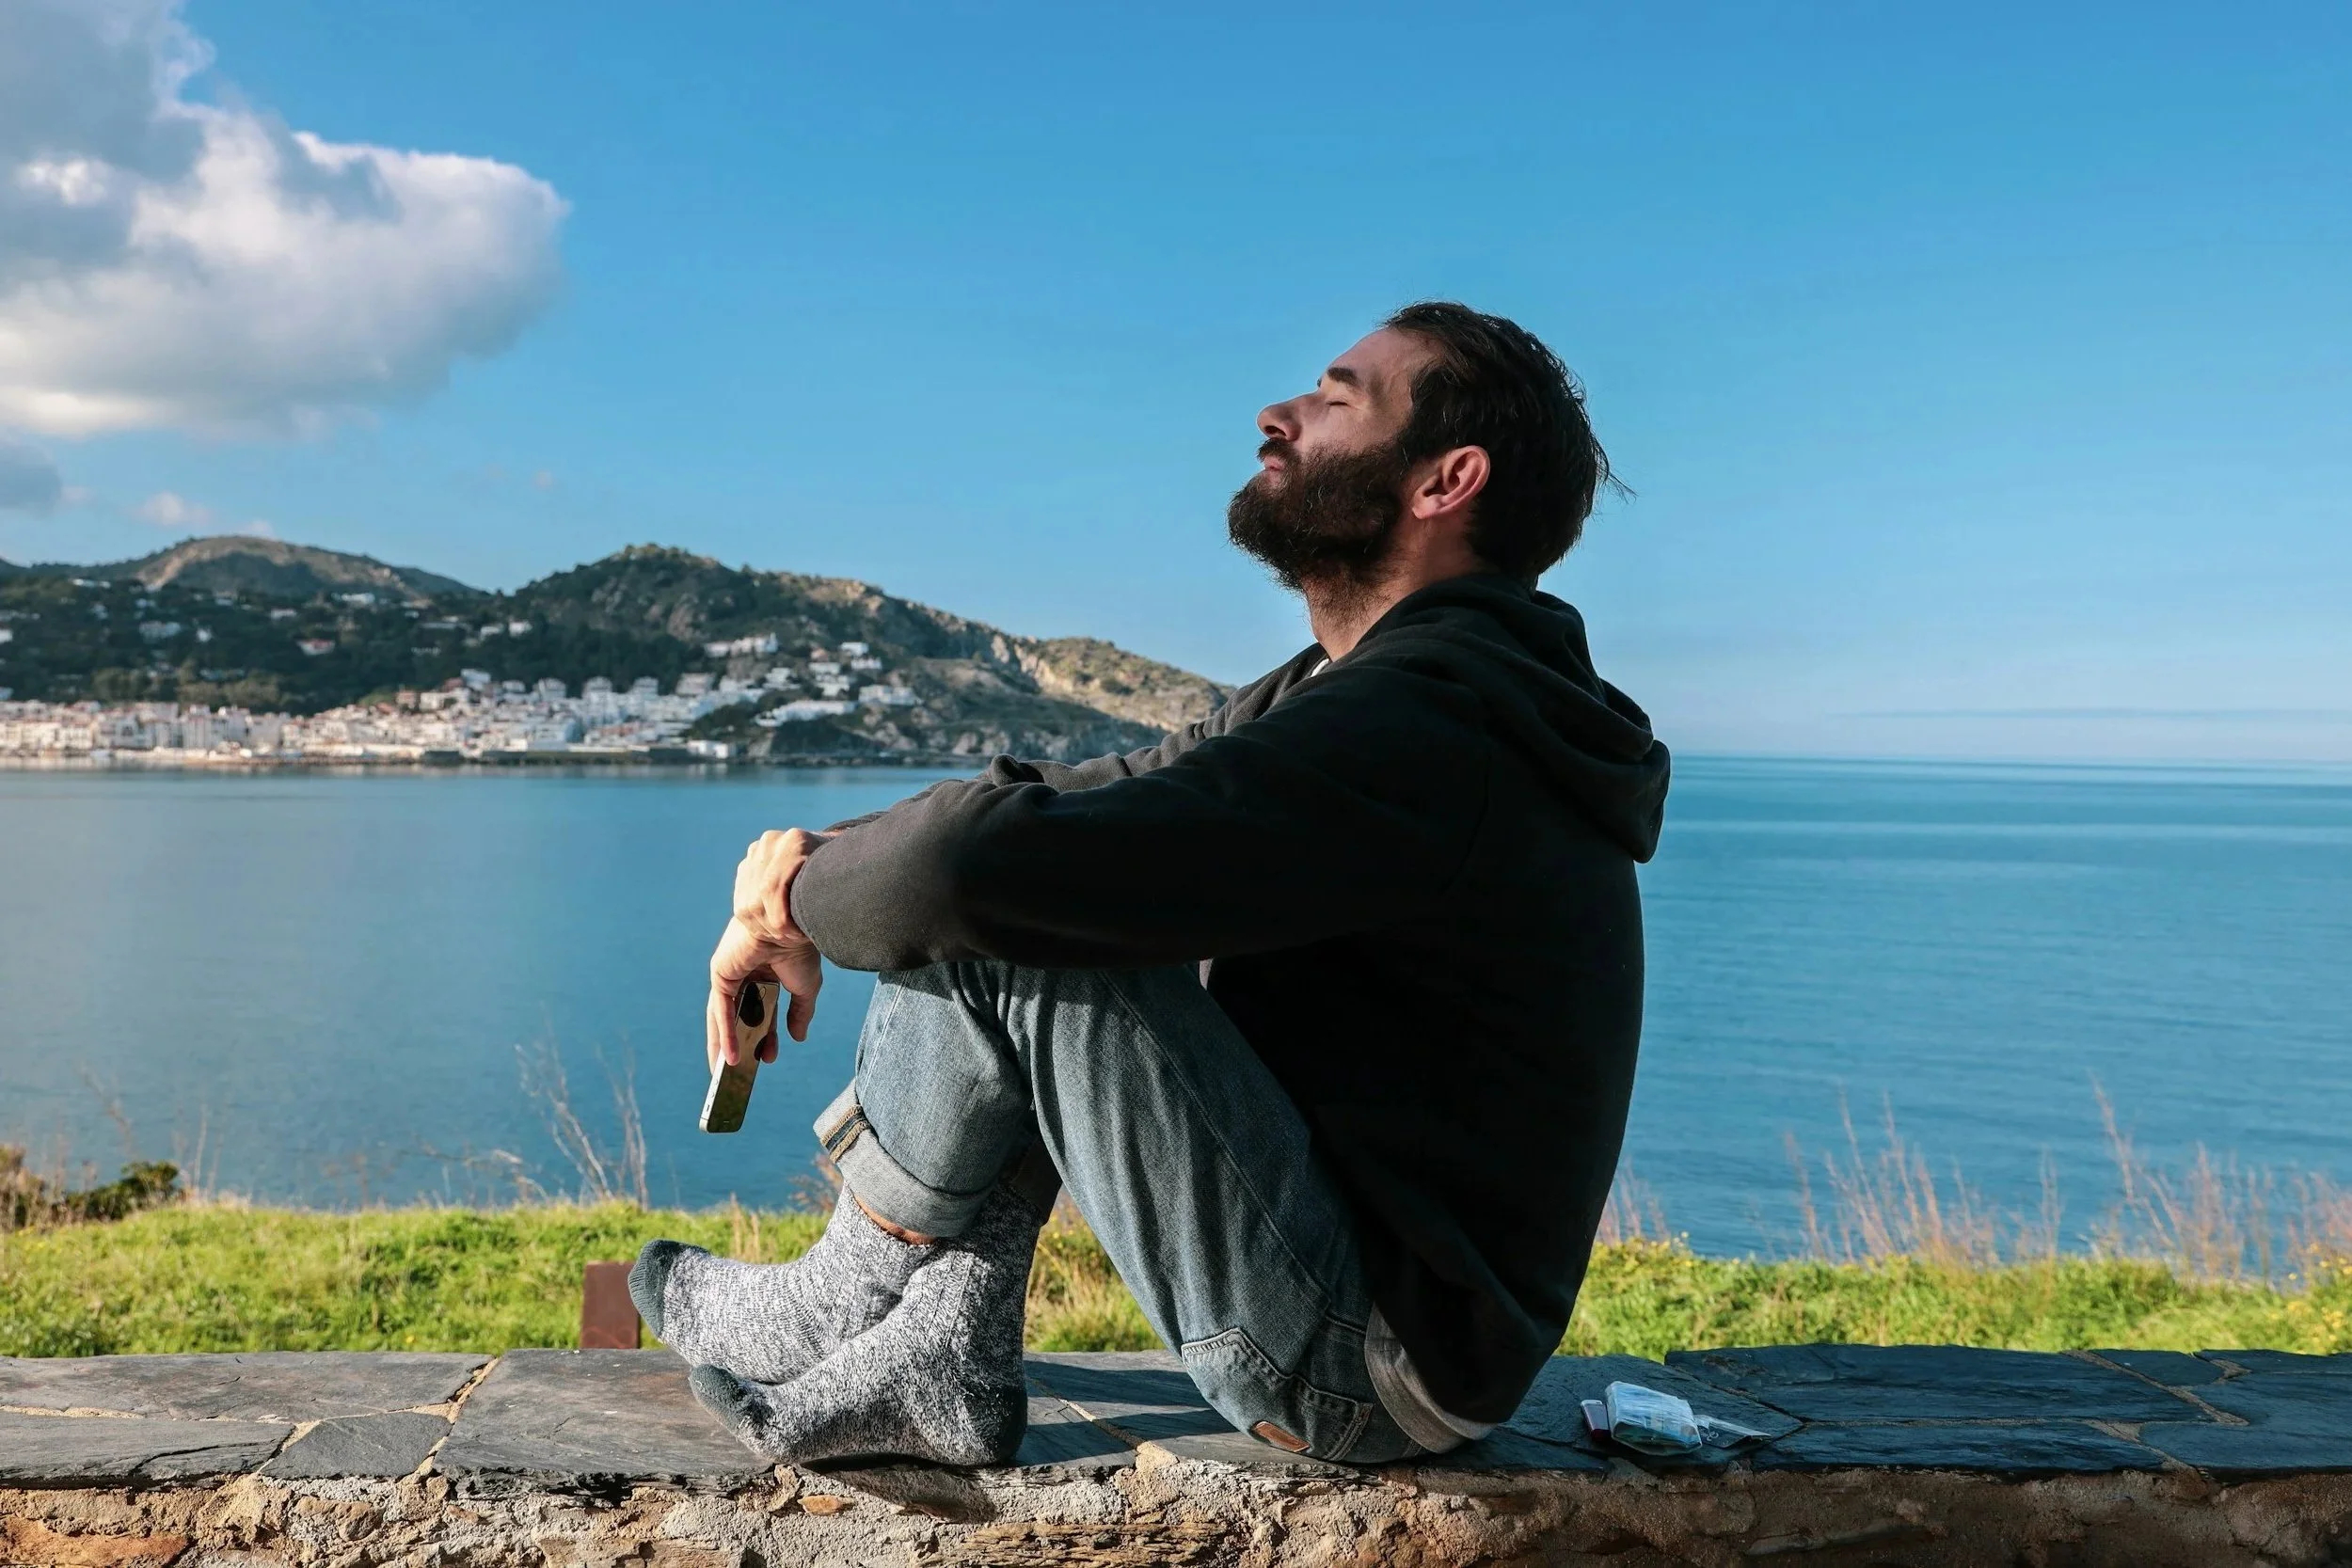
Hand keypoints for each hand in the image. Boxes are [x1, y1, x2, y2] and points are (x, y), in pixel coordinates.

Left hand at [706, 828, 829, 1070]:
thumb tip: (798, 1037)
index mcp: (765, 974)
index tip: (766, 1060)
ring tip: (725, 1076)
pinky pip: (721, 1010)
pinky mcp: (721, 973)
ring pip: (722, 1018)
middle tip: (738, 1076)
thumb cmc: (802, 947)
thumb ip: (800, 1013)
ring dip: (724, 1046)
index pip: (760, 1013)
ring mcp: (730, 974)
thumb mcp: (805, 989)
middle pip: (737, 1018)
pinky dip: (725, 1034)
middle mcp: (744, 974)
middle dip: (738, 1046)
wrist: (795, 922)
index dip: (763, 1037)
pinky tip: (730, 1057)